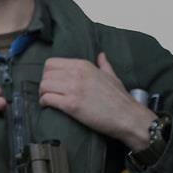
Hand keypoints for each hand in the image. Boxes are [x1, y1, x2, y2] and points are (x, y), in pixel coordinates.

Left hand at [39, 53, 155, 150]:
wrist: (129, 118)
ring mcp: (74, 89)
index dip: (48, 73)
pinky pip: (48, 99)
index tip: (52, 81)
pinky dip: (44, 102)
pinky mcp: (71, 105)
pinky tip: (47, 105)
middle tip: (48, 92)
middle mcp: (77, 74)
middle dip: (44, 84)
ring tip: (47, 99)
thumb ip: (104, 64)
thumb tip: (101, 55)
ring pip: (44, 86)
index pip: (51, 63)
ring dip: (42, 93)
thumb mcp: (112, 77)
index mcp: (84, 65)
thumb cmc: (121, 99)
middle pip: (45, 74)